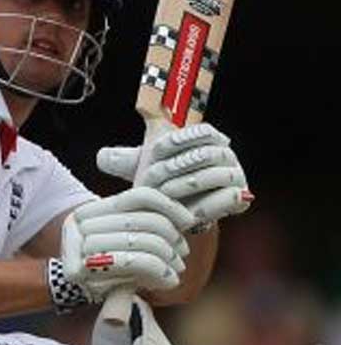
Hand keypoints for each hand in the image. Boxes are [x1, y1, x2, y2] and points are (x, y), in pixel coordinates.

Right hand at [47, 186, 195, 309]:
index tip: (189, 222)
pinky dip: (159, 270)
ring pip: (140, 241)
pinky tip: (169, 280)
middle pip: (142, 220)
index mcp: (89, 210)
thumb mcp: (124, 239)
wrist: (80, 294)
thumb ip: (145, 222)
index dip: (170, 206)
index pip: (139, 198)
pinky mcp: (80, 270)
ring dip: (168, 257)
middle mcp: (77, 224)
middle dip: (172, 237)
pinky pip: (133, 262)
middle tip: (182, 253)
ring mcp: (75, 247)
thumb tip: (187, 219)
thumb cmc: (113, 267)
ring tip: (177, 267)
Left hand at [98, 124, 251, 231]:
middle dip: (179, 164)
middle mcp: (226, 156)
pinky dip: (210, 205)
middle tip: (153, 176)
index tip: (156, 148)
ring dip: (190, 182)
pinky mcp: (239, 199)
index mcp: (208, 141)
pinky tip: (188, 213)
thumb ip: (125, 158)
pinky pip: (231, 198)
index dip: (182, 137)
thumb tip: (105, 153)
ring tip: (165, 193)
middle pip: (210, 153)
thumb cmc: (157, 183)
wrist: (171, 212)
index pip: (204, 131)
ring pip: (219, 174)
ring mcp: (235, 177)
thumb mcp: (141, 167)